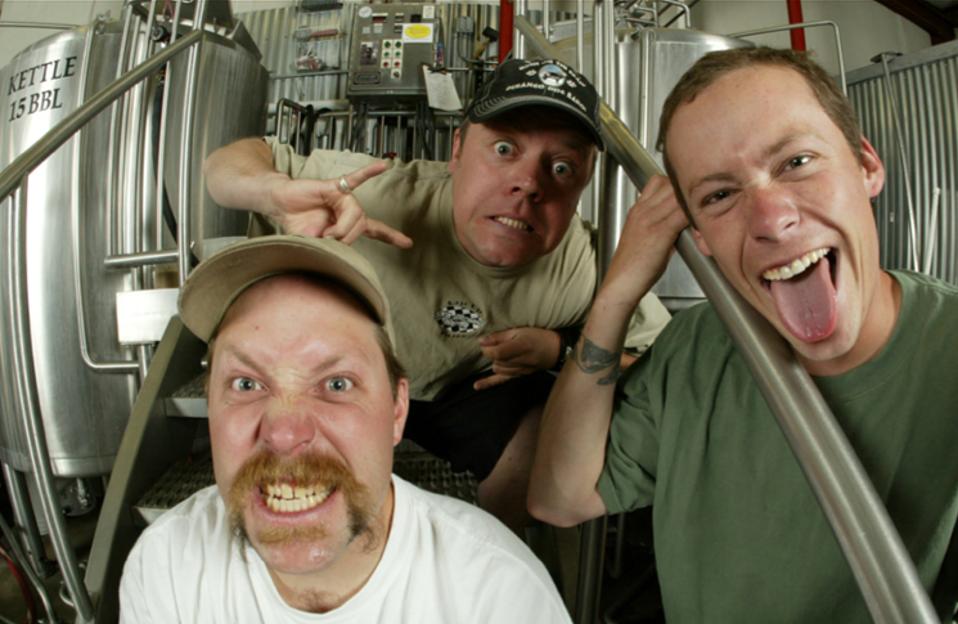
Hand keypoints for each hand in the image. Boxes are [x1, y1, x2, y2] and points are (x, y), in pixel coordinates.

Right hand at [267, 161, 412, 247]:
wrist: (279, 205)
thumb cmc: (297, 223)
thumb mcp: (315, 242)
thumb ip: (331, 245)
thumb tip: (339, 242)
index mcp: (348, 223)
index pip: (374, 230)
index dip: (390, 237)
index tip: (408, 243)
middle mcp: (349, 209)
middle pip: (362, 225)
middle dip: (346, 237)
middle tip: (328, 240)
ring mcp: (342, 197)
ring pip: (355, 213)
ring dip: (341, 227)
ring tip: (325, 233)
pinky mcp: (333, 187)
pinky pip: (353, 179)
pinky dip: (368, 173)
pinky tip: (382, 166)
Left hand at [474, 327, 560, 390]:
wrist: (556, 349)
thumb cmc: (539, 336)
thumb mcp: (520, 330)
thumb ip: (500, 336)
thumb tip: (481, 341)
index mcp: (521, 346)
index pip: (497, 353)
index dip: (487, 348)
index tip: (485, 342)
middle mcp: (521, 361)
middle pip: (496, 361)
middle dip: (491, 353)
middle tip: (495, 344)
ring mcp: (521, 371)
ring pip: (497, 369)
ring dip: (495, 362)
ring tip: (501, 353)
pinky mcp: (520, 376)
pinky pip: (502, 381)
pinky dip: (488, 383)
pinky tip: (476, 386)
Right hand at [599, 175, 687, 308]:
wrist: (619, 284)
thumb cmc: (633, 267)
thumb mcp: (643, 239)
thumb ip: (661, 225)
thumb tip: (682, 222)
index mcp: (637, 211)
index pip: (658, 181)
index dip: (674, 185)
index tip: (686, 196)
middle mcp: (642, 211)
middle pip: (670, 183)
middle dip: (687, 191)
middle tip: (699, 203)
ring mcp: (650, 220)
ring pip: (677, 195)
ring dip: (692, 202)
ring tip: (701, 214)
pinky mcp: (659, 233)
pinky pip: (682, 214)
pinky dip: (694, 217)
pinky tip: (699, 226)